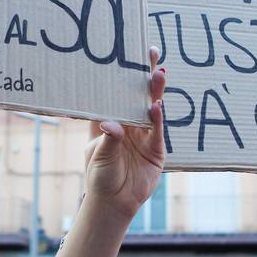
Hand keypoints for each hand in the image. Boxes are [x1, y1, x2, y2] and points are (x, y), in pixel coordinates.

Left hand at [81, 47, 165, 220]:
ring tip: (158, 74)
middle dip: (142, 74)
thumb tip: (111, 125)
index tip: (122, 54)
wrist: (114, 204)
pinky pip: (157, 132)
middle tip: (148, 52)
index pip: (113, 93)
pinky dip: (157, 119)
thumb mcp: (98, 157)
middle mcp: (128, 124)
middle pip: (136, 95)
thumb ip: (107, 141)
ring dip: (154, 92)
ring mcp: (144, 135)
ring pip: (151, 108)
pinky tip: (157, 106)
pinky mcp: (156, 150)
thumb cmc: (100, 177)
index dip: (117, 75)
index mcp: (109, 120)